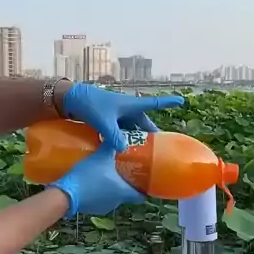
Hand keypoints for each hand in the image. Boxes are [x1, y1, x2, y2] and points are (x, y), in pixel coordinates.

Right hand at [48, 143, 143, 217]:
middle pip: (127, 195)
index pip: (141, 196)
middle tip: (125, 171)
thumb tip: (117, 135)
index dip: (144, 189)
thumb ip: (110, 145)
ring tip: (108, 175)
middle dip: (127, 184)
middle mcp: (117, 202)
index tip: (144, 180)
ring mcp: (104, 207)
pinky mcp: (92, 209)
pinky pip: (101, 200)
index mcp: (124, 192)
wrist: (66, 194)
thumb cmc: (88, 176)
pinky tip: (94, 182)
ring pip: (113, 197)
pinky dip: (100, 193)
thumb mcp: (101, 156)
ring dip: (112, 188)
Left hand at [62, 83, 183, 151]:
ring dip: (137, 139)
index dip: (168, 102)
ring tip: (143, 154)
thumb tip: (124, 149)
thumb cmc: (90, 105)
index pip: (154, 103)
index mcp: (131, 104)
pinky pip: (121, 131)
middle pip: (144, 123)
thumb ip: (114, 135)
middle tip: (159, 149)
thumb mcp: (103, 121)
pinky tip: (124, 151)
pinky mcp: (109, 120)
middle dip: (151, 135)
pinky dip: (124, 140)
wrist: (71, 99)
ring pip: (132, 129)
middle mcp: (127, 109)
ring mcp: (118, 115)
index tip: (182, 101)